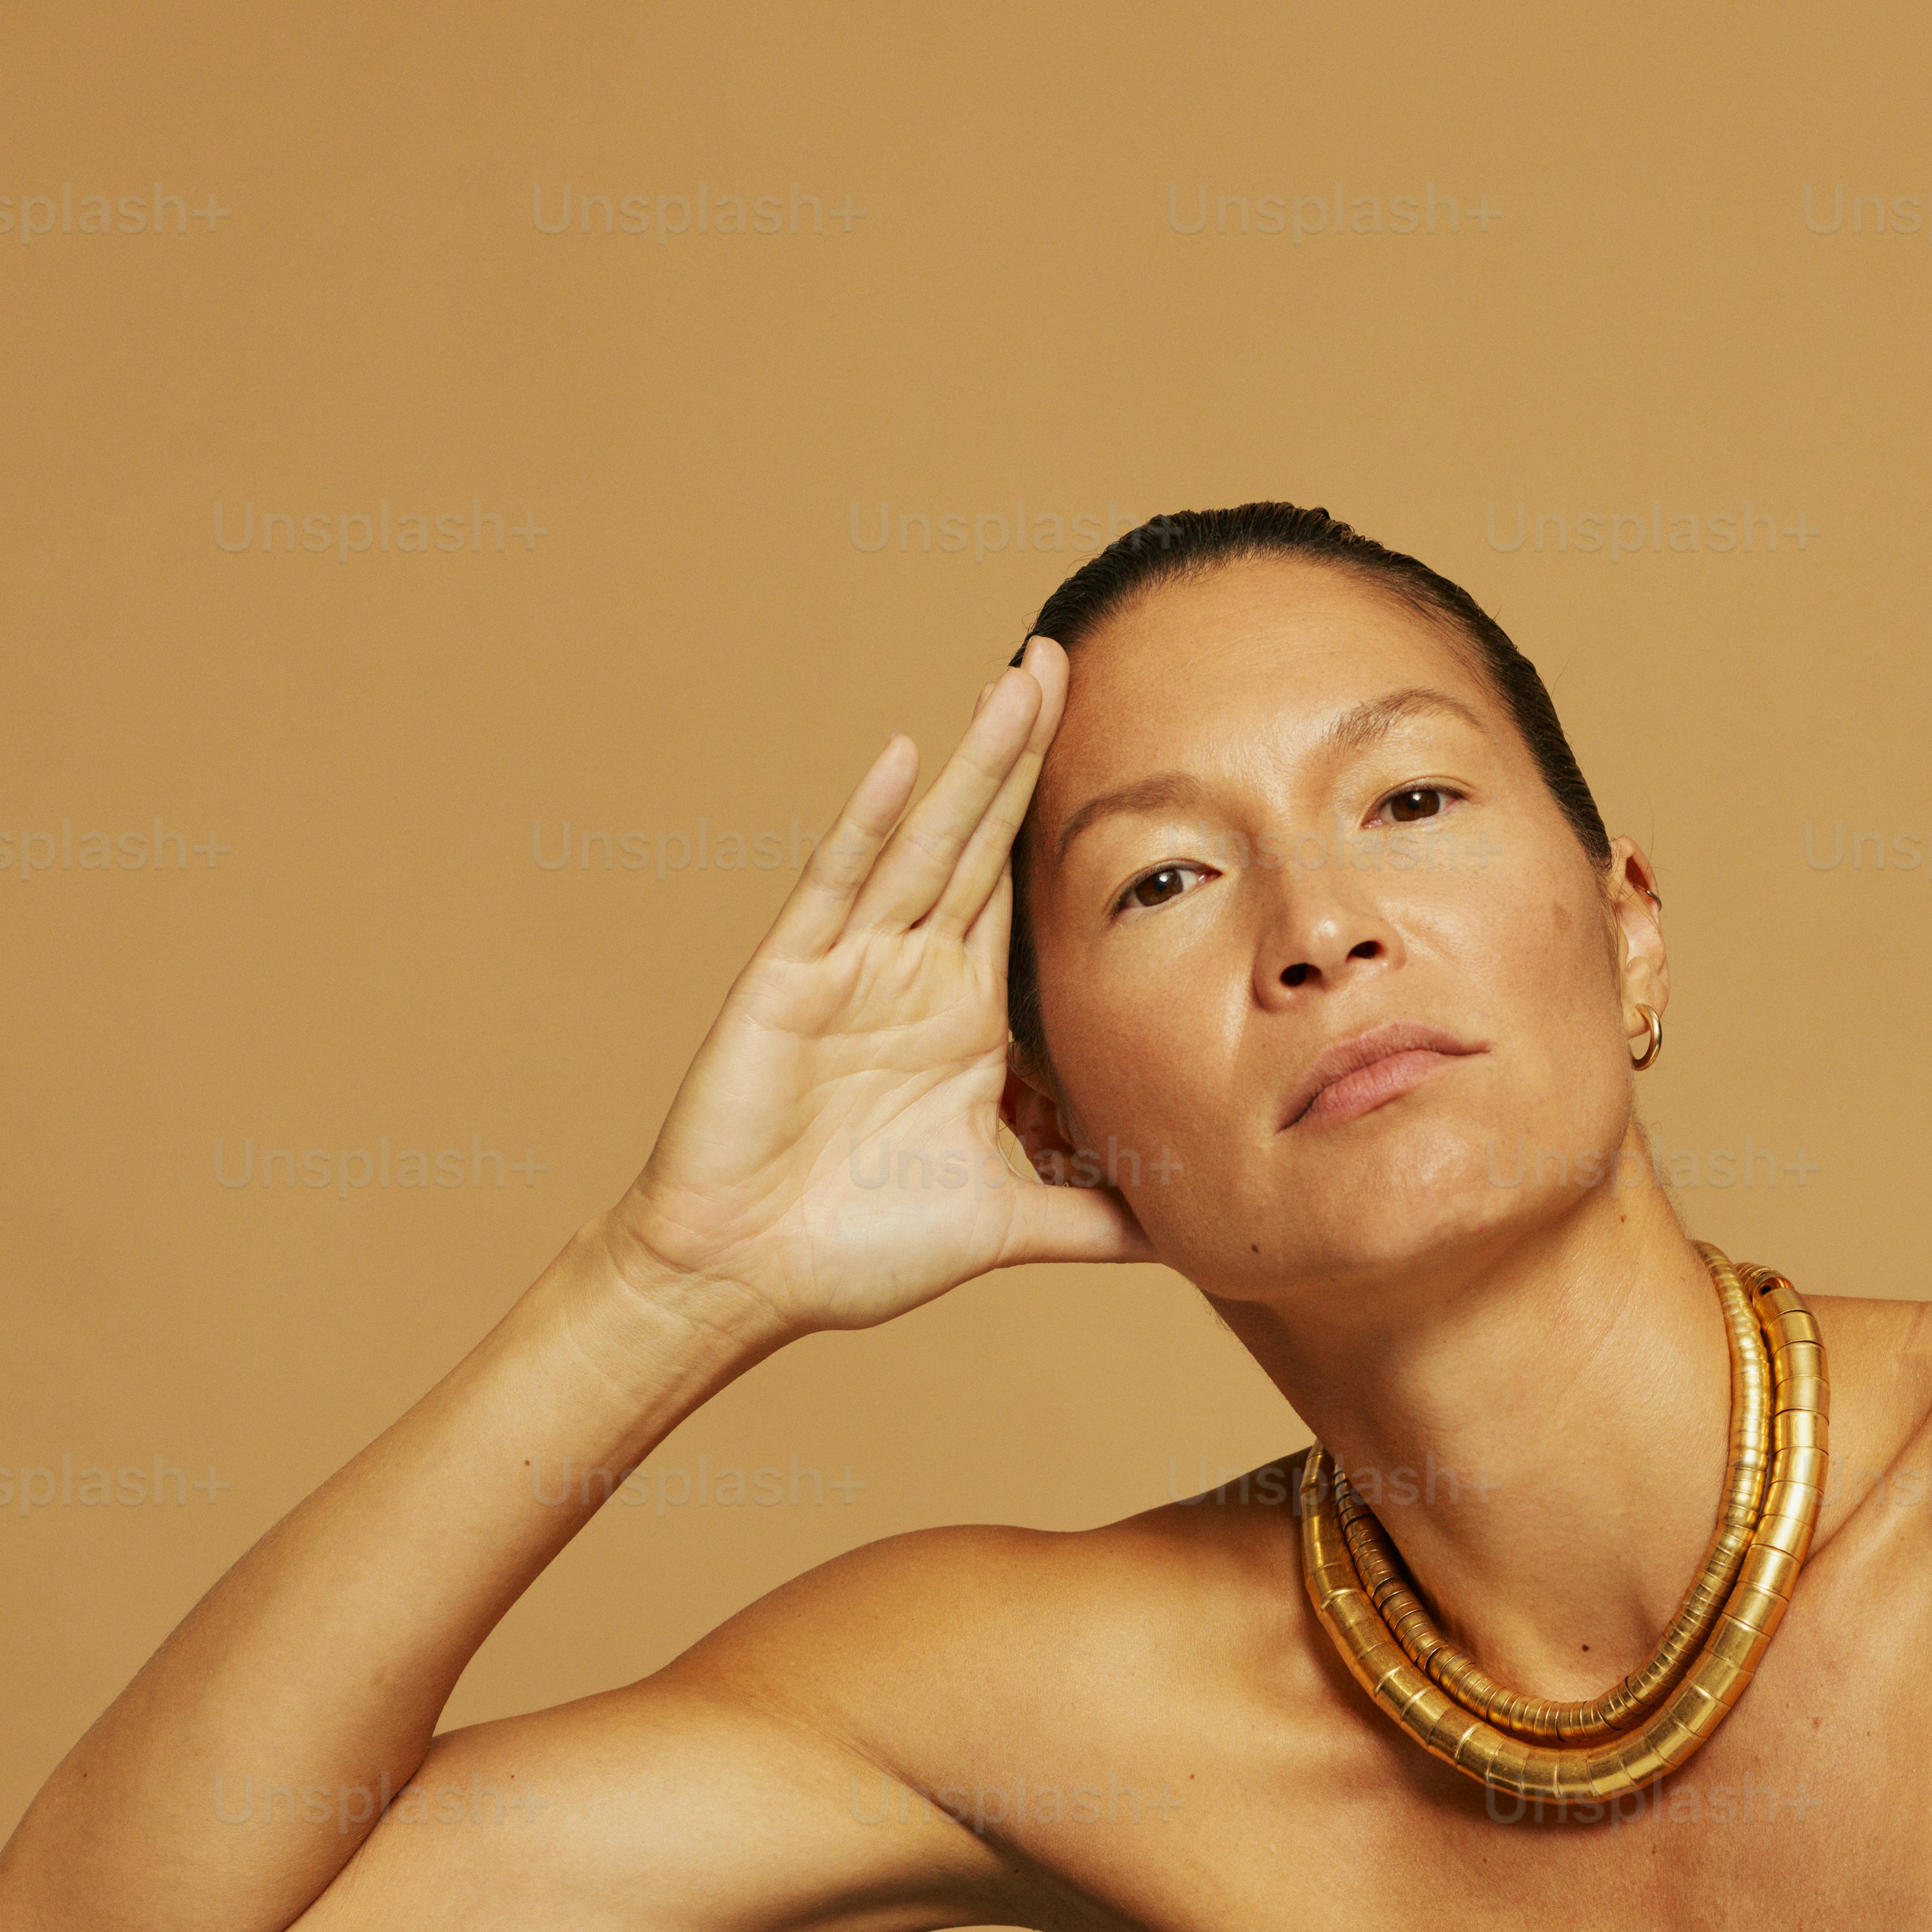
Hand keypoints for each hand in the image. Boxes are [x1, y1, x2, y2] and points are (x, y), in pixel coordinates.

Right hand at [602, 638, 1150, 1346]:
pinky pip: (835, 890)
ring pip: (924, 845)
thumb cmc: (858, 1249)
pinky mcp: (790, 981)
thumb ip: (1094, 1217)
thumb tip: (1186, 1228)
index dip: (1060, 818)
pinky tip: (902, 759)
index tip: (1119, 743)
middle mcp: (910, 974)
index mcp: (962, 1016)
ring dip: (971, 764)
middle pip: (980, 840)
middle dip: (1021, 751)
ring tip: (1017, 677)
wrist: (745, 1277)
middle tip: (1064, 654)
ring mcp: (849, 969)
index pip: (1023, 894)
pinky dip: (866, 824)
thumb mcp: (1008, 1221)